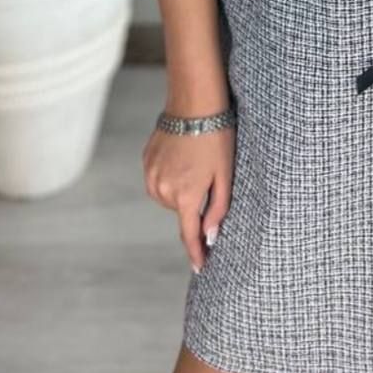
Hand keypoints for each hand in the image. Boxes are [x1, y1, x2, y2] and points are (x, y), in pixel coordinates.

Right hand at [142, 122, 234, 273]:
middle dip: (194, 203)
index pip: (189, 234)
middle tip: (208, 176)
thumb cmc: (216, 137)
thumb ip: (218, 208)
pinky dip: (171, 175)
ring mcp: (151, 175)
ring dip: (181, 189)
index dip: (196, 253)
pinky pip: (159, 179)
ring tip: (195, 162)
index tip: (200, 269)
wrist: (193, 103)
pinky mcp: (146, 162)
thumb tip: (210, 237)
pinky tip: (182, 156)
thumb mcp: (225, 174)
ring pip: (168, 196)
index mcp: (186, 195)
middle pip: (180, 211)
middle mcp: (163, 190)